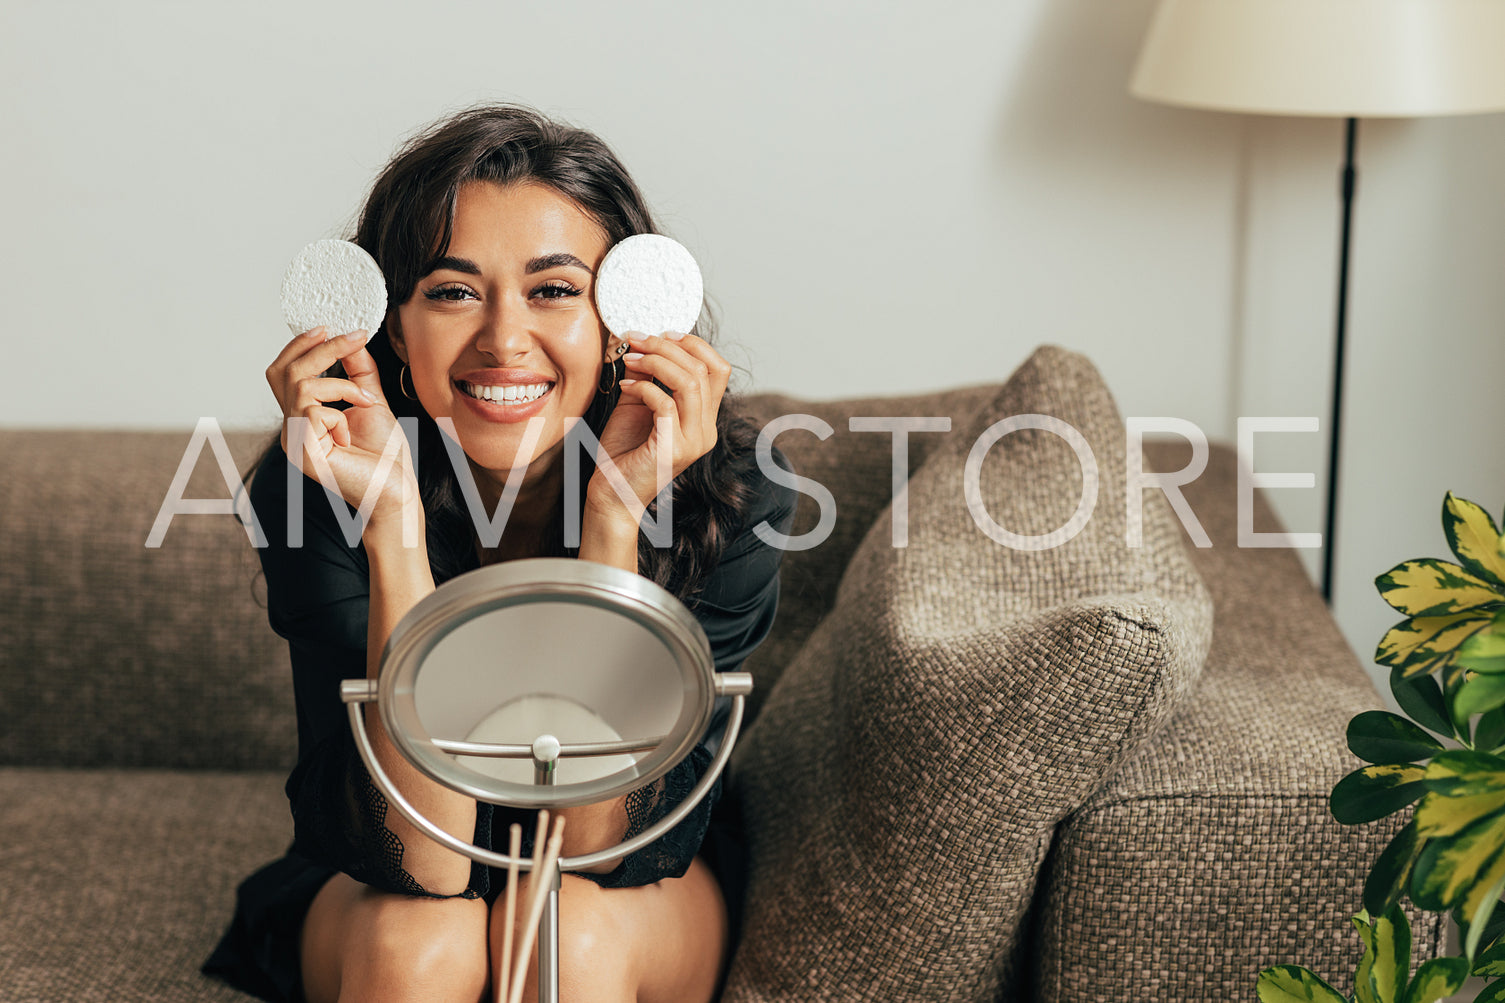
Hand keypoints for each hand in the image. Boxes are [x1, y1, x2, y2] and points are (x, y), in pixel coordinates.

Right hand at [265, 328, 415, 527]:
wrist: (396, 492)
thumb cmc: (384, 456)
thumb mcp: (370, 402)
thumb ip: (358, 373)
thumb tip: (351, 341)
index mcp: (302, 417)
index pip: (283, 372)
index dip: (300, 345)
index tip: (330, 327)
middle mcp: (291, 429)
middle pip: (286, 371)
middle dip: (320, 349)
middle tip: (353, 338)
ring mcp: (294, 442)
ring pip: (300, 387)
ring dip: (342, 385)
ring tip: (366, 401)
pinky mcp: (303, 453)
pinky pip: (314, 412)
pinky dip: (341, 414)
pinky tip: (351, 435)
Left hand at [589, 332, 731, 523]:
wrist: (611, 495)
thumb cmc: (623, 453)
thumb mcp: (636, 404)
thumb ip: (646, 376)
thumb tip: (643, 342)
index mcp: (703, 419)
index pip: (718, 369)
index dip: (693, 344)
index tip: (661, 333)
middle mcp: (706, 430)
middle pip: (704, 370)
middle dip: (667, 346)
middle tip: (636, 339)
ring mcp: (693, 441)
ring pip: (690, 382)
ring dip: (656, 362)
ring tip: (629, 358)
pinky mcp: (674, 449)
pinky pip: (665, 403)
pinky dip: (643, 388)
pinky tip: (624, 388)